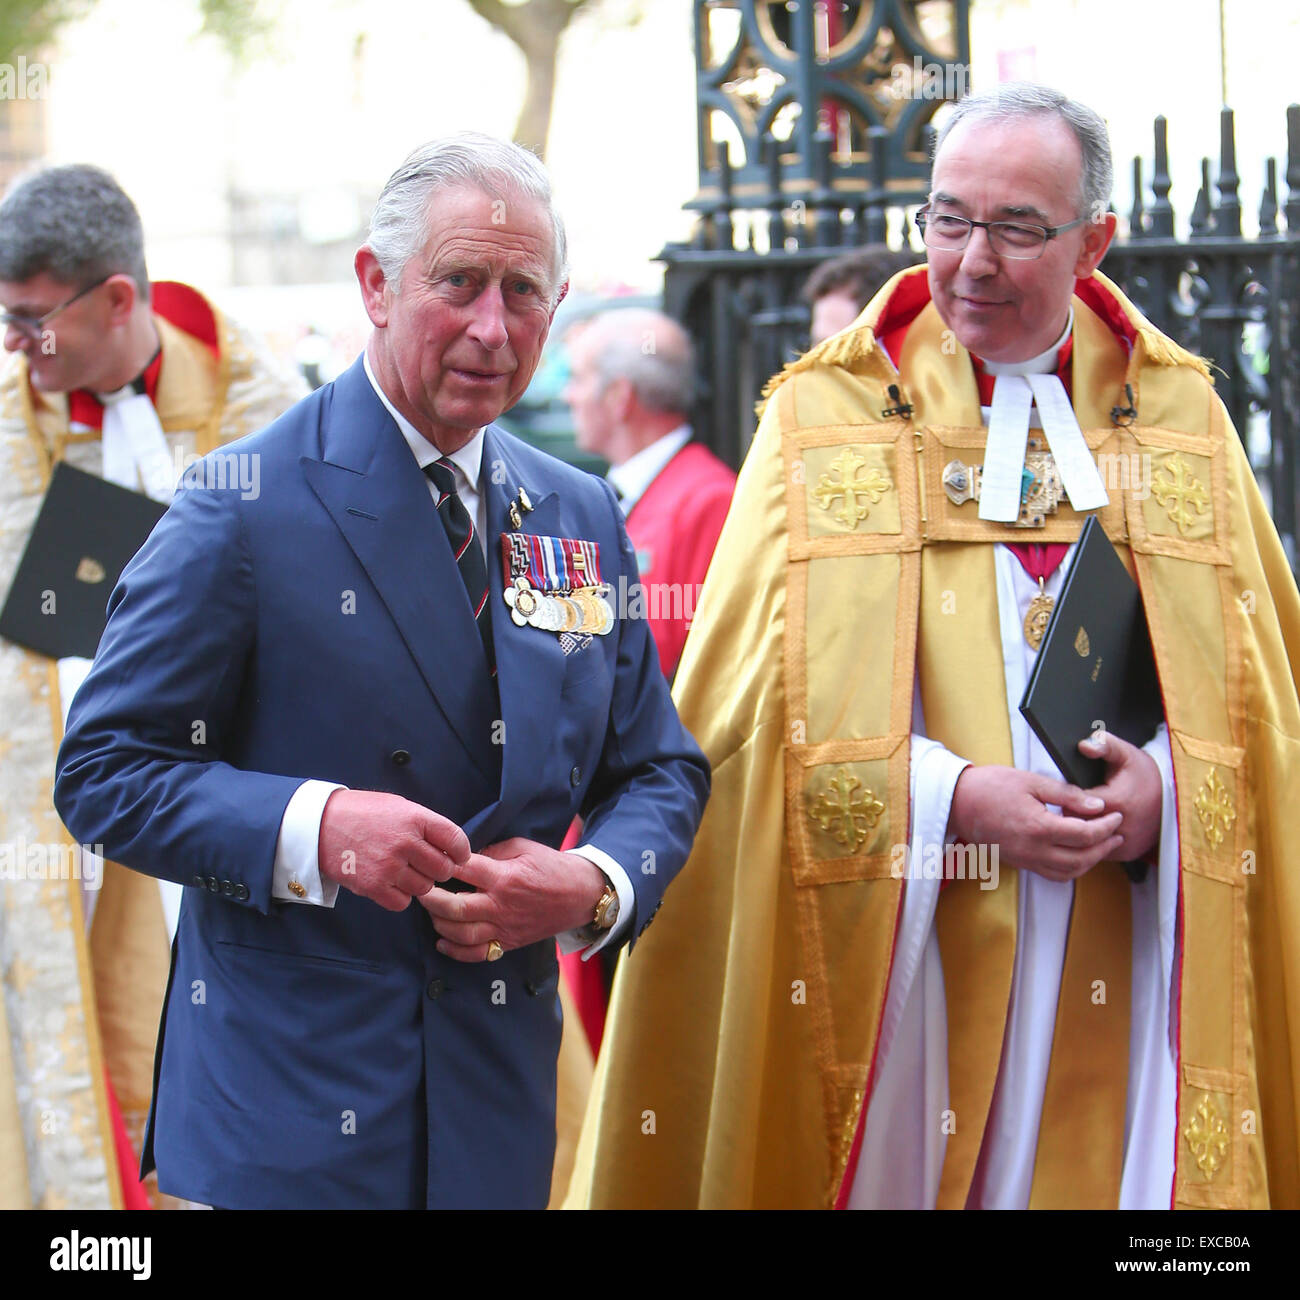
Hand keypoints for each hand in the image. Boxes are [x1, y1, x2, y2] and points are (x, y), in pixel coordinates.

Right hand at [318, 790, 469, 911]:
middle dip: (440, 869)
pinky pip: (403, 902)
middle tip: (427, 865)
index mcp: (415, 818)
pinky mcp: (373, 886)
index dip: (461, 851)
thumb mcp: (399, 806)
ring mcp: (389, 866)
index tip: (457, 855)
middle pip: (444, 869)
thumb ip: (425, 825)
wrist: (320, 824)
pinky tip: (391, 883)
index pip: (456, 840)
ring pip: (425, 888)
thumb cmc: (363, 813)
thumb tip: (451, 847)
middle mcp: (405, 843)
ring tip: (404, 871)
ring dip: (419, 883)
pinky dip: (401, 896)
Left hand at [418, 837, 606, 961]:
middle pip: (456, 908)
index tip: (430, 860)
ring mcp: (504, 927)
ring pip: (462, 934)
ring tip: (431, 912)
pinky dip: (455, 951)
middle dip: (430, 899)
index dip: (443, 865)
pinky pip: (477, 954)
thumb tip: (465, 856)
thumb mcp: (523, 847)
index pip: (464, 871)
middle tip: (420, 890)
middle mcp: (501, 905)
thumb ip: (492, 850)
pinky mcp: (508, 942)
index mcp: (505, 877)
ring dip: (439, 924)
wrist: (579, 894)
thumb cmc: (551, 866)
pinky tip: (442, 940)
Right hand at [947, 764, 1123, 881]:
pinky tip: (1077, 853)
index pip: (1085, 834)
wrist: (957, 802)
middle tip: (1117, 832)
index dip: (1106, 826)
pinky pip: (1053, 874)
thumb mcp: (1031, 781)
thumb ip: (1067, 794)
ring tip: (1103, 844)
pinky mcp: (1020, 862)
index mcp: (1039, 827)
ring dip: (1091, 861)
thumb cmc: (990, 786)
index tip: (1116, 815)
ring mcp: (1026, 859)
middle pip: (1082, 859)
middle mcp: (1034, 850)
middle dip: (1105, 847)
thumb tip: (1097, 806)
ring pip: (1070, 872)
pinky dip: (1072, 868)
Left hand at [1076, 730, 1161, 861]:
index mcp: (1117, 801)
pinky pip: (1100, 851)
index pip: (1074, 805)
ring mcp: (1126, 843)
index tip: (1074, 791)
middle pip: (1078, 825)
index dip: (1070, 798)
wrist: (1174, 795)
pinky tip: (1099, 826)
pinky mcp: (1128, 854)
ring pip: (1087, 842)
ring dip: (1084, 830)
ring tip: (1089, 814)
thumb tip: (1084, 745)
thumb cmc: (1144, 773)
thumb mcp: (1126, 753)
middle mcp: (1122, 826)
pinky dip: (1096, 842)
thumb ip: (1104, 745)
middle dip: (1074, 814)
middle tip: (1079, 802)